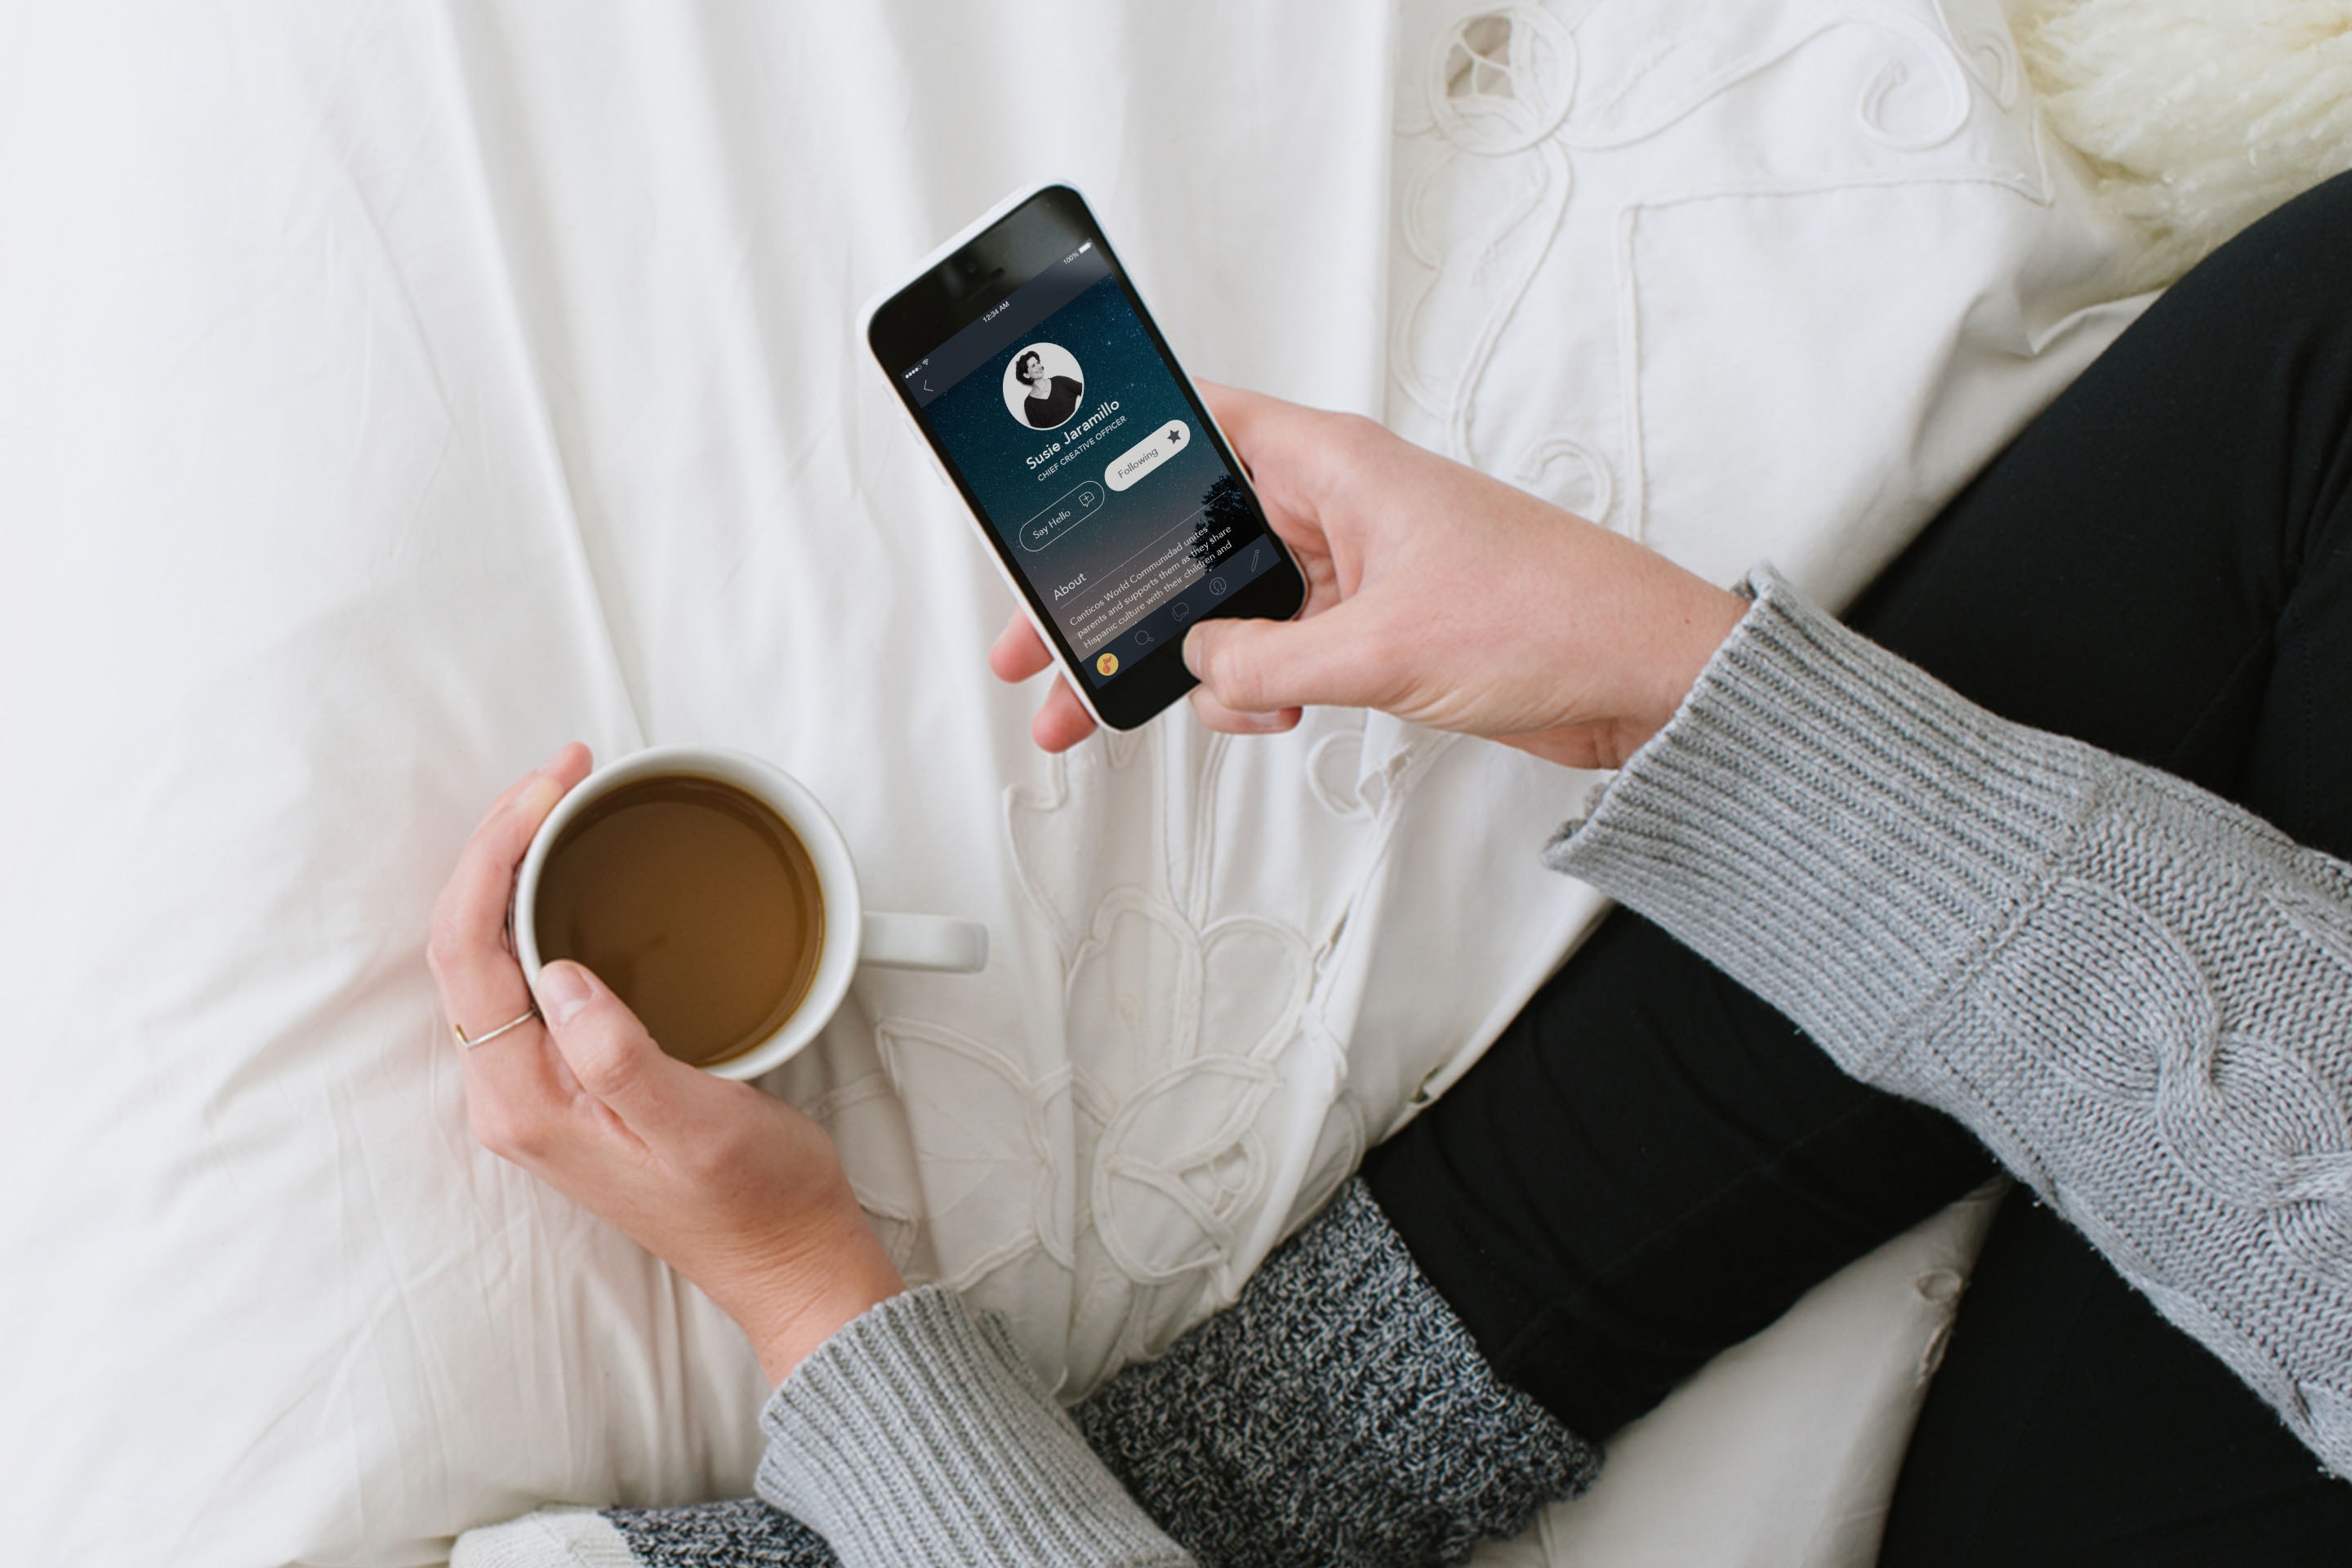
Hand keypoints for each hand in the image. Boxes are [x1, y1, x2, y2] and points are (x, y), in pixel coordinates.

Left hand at [424, 744, 902, 1383]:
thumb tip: (562, 973)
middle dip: (499, 839)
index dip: (496, 852)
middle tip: (564, 772)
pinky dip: (539, 904)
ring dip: (514, 866)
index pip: (467, 949)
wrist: (786, 1259)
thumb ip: (619, 1056)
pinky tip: (576, 873)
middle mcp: (510, 1094)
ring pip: (487, 950)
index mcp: (524, 1101)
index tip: (553, 788)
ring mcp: (536, 1087)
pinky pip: (524, 973)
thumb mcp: (698, 1126)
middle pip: (462, 939)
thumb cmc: (755, 1201)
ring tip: (564, 800)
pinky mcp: (569, 1079)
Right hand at [990, 384, 1747, 769]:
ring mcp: (1352, 569)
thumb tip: (1201, 667)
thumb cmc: (1551, 617)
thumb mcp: (1380, 646)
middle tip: (1043, 646)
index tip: (1049, 505)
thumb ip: (1269, 657)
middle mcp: (1336, 505)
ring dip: (1191, 661)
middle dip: (1120, 597)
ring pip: (1231, 606)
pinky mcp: (1373, 628)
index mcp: (1334, 464)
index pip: (1196, 427)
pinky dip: (1255, 686)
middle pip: (1192, 537)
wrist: (1642, 680)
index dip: (1115, 460)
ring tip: (1140, 703)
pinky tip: (1262, 714)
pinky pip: (1279, 650)